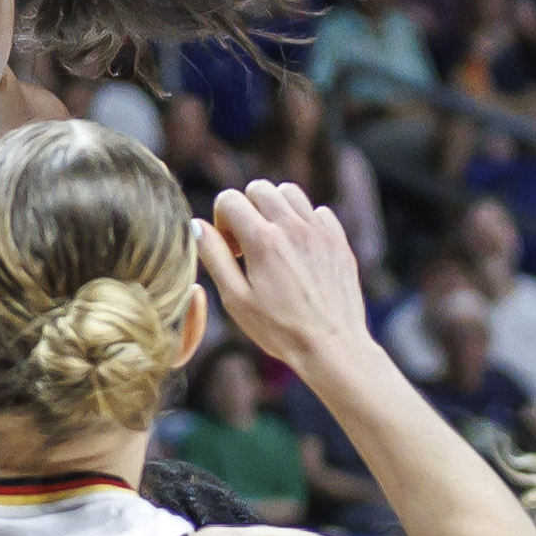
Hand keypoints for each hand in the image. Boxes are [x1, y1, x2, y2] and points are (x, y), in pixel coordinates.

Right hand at [194, 180, 370, 374]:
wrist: (332, 347)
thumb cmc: (280, 329)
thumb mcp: (235, 299)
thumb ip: (214, 257)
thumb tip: (197, 226)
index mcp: (262, 240)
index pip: (229, 199)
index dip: (221, 221)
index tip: (230, 250)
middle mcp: (292, 227)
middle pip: (259, 189)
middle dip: (246, 209)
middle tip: (248, 245)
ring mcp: (319, 232)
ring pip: (290, 193)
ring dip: (275, 209)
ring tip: (273, 242)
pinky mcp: (338, 242)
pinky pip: (318, 211)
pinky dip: (304, 221)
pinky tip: (299, 250)